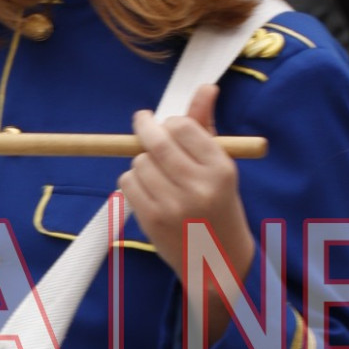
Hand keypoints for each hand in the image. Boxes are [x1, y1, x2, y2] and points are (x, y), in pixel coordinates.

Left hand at [122, 86, 252, 346]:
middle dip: (145, 127)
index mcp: (220, 168)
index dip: (170, 123)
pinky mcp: (152, 220)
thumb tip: (205, 87)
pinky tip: (148, 189)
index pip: (183, 126)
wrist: (217, 261)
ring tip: (157, 172)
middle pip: (157, 141)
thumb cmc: (219, 206)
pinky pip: (127, 183)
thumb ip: (207, 126)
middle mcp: (198, 185)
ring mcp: (173, 205)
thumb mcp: (220, 166)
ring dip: (141, 161)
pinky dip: (133, 181)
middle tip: (143, 122)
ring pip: (139, 161)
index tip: (167, 125)